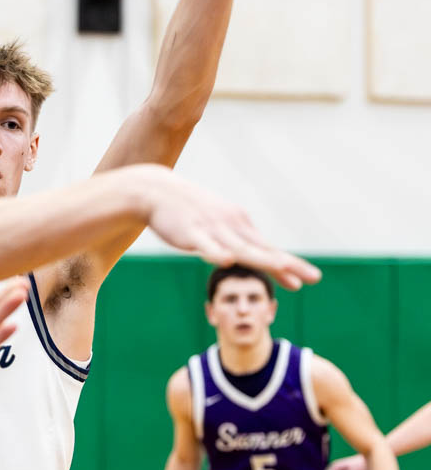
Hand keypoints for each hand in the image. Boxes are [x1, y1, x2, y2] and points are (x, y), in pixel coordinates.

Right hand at [140, 168, 319, 291]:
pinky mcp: (191, 232)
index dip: (289, 265)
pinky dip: (217, 252)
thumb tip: (243, 257)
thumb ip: (231, 239)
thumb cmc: (188, 210)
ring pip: (240, 248)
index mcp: (239, 224)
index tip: (311, 278)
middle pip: (264, 249)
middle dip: (289, 264)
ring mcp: (212, 228)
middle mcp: (232, 225)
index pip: (268, 248)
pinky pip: (205, 244)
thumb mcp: (216, 223)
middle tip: (314, 278)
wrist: (156, 190)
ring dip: (262, 259)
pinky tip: (227, 261)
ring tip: (282, 268)